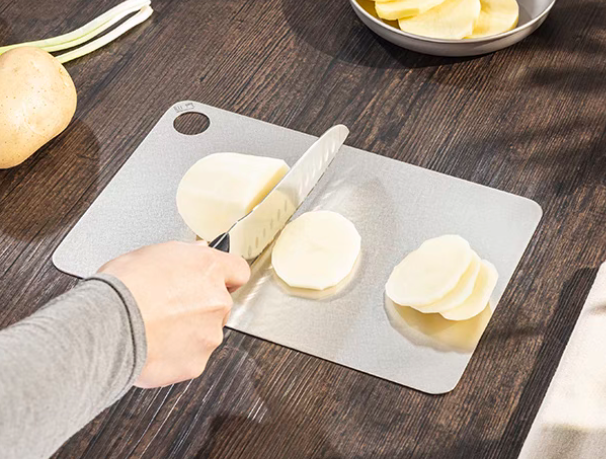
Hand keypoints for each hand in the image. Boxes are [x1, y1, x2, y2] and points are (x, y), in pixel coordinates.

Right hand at [98, 241, 249, 387]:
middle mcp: (217, 301)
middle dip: (200, 307)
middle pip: (221, 305)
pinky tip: (153, 346)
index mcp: (208, 269)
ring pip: (206, 333)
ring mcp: (210, 334)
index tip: (220, 282)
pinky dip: (175, 356)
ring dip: (188, 333)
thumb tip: (195, 251)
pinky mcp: (197, 362)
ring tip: (155, 328)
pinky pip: (191, 358)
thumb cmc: (123, 288)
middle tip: (169, 308)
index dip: (227, 277)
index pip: (238, 271)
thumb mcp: (149, 253)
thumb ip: (182, 254)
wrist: (108, 326)